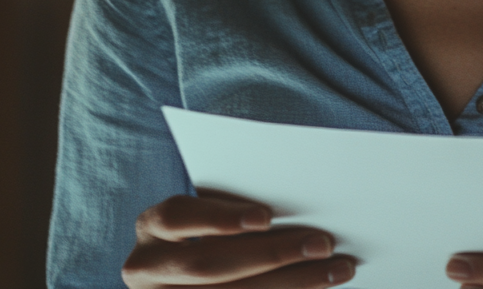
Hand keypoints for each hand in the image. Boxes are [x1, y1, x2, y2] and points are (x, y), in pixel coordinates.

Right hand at [122, 192, 355, 287]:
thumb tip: (294, 202)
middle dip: (271, 254)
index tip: (266, 217)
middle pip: (207, 265)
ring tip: (337, 270)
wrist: (186, 276)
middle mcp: (145, 269)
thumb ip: (238, 206)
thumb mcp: (213, 210)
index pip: (177, 217)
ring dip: (292, 283)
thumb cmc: (210, 225)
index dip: (219, 217)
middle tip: (322, 242)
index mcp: (152, 226)